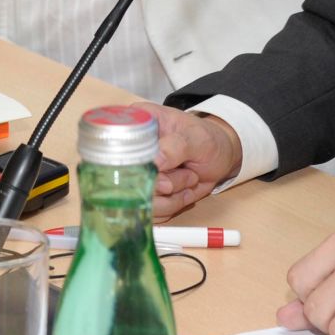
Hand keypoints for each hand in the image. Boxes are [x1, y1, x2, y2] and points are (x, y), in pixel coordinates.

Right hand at [131, 103, 242, 218]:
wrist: (218, 157)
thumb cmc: (206, 140)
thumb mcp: (198, 138)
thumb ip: (176, 147)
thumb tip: (154, 162)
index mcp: (136, 123)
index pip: (116, 144)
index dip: (133, 162)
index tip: (159, 168)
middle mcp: (129, 149)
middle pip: (126, 178)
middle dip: (162, 185)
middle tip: (189, 175)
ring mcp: (135, 173)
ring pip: (139, 198)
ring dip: (170, 197)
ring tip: (189, 179)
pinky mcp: (142, 193)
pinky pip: (150, 211)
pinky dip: (171, 206)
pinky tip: (184, 192)